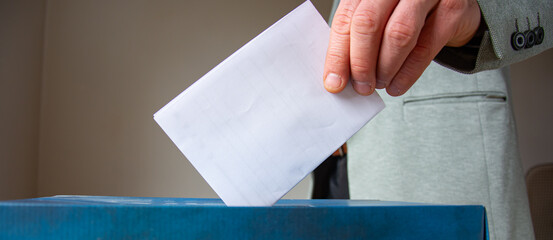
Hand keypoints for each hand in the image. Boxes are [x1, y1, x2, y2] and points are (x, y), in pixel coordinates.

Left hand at [323, 0, 481, 95]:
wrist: (450, 3)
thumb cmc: (407, 12)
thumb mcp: (378, 17)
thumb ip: (357, 39)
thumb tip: (338, 76)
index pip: (346, 19)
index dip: (338, 54)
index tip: (335, 82)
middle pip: (368, 23)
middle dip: (361, 63)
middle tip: (361, 86)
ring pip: (397, 35)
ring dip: (385, 68)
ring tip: (379, 84)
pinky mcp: (451, 9)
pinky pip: (425, 47)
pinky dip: (408, 73)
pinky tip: (397, 85)